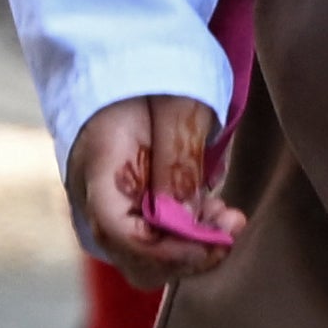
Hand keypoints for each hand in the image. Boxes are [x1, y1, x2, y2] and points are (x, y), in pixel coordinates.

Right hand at [68, 95, 240, 283]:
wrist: (125, 68)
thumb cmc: (148, 81)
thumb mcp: (173, 108)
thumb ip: (178, 162)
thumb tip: (187, 219)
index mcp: (98, 169)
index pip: (121, 233)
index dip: (170, 251)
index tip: (217, 243)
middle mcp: (97, 200)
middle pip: (136, 259)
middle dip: (189, 253)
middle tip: (230, 224)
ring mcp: (112, 210)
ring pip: (150, 259)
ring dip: (194, 247)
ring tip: (227, 216)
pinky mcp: (132, 212)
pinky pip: (158, 242)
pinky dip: (190, 237)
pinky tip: (214, 212)